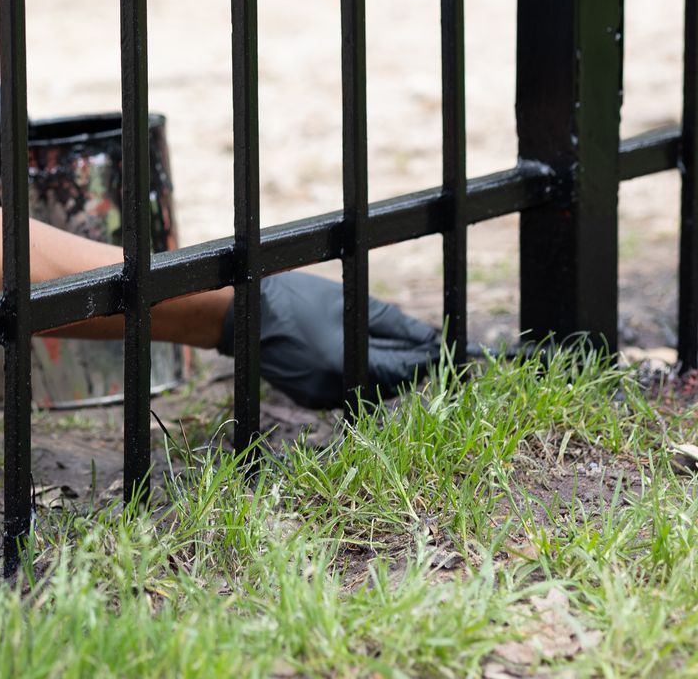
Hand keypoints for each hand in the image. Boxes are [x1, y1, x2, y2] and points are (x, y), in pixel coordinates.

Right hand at [219, 271, 441, 408]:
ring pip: (372, 388)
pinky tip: (362, 352)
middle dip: (411, 364)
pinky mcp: (311, 398)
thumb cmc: (296, 300)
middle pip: (391, 383)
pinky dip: (362, 372)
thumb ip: (393, 324)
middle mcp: (336, 390)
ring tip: (397, 345)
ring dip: (388, 369)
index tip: (453, 350)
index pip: (404, 369)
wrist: (243, 316)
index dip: (430, 358)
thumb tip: (429, 337)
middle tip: (431, 346)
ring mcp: (322, 398)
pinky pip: (349, 388)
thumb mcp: (349, 305)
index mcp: (347, 366)